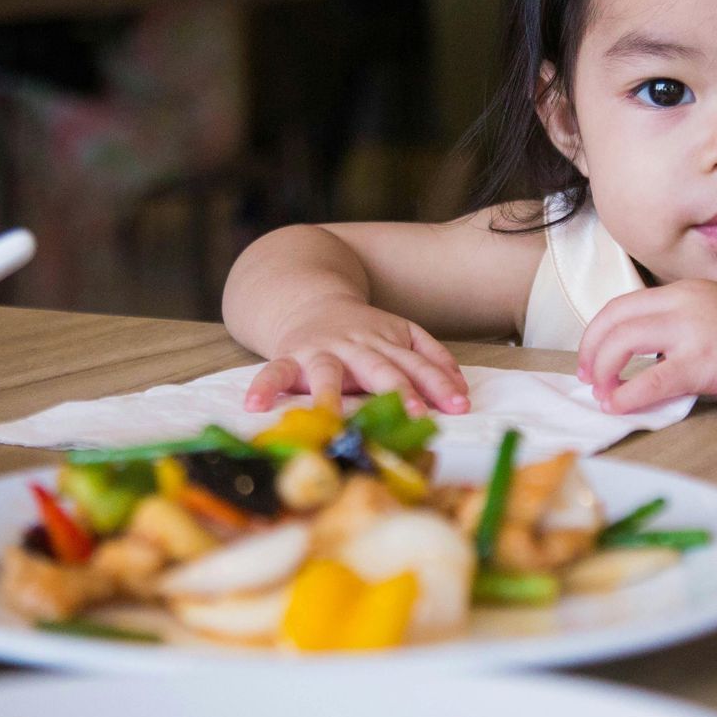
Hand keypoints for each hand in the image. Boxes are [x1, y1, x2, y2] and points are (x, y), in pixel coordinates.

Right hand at [245, 298, 468, 415]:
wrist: (308, 298)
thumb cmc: (361, 329)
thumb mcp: (402, 333)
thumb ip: (432, 358)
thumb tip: (462, 391)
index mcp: (386, 342)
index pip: (417, 364)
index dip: (437, 384)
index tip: (456, 406)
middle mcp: (355, 346)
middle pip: (379, 368)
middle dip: (397, 390)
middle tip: (412, 413)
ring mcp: (320, 351)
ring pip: (327, 372)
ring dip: (329, 395)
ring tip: (330, 418)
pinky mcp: (289, 357)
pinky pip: (274, 372)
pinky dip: (264, 387)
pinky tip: (255, 405)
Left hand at [576, 280, 716, 413]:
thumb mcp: (710, 322)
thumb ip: (675, 334)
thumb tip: (635, 363)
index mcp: (683, 292)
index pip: (621, 305)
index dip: (596, 334)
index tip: (590, 360)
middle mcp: (684, 302)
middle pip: (615, 320)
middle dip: (591, 352)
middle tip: (589, 380)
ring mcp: (694, 330)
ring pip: (624, 343)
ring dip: (604, 371)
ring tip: (604, 394)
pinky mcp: (705, 361)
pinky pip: (653, 378)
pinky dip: (628, 395)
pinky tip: (620, 406)